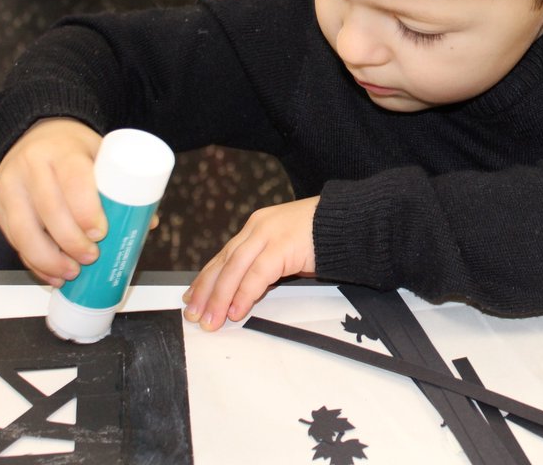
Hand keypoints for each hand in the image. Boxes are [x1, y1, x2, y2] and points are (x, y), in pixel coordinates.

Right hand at [0, 118, 105, 286]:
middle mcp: (32, 166)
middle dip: (70, 241)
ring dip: (49, 259)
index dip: (86, 211)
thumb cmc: (72, 150)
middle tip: (91, 258)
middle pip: (49, 209)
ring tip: (71, 273)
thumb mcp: (98, 154)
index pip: (73, 180)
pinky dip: (33, 262)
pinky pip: (13, 239)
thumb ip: (119, 185)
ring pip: (24, 230)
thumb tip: (147, 222)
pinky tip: (51, 274)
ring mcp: (10, 186)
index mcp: (62, 150)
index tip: (101, 233)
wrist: (34, 136)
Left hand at [182, 196, 318, 330]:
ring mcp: (269, 234)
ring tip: (212, 320)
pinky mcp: (283, 245)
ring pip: (234, 269)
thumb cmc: (324, 238)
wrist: (350, 222)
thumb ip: (266, 266)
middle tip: (194, 315)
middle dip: (206, 291)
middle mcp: (258, 228)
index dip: (206, 279)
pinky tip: (237, 310)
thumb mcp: (287, 251)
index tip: (192, 298)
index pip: (224, 256)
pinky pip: (257, 274)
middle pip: (224, 262)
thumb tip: (245, 293)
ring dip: (220, 297)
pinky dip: (244, 294)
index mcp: (257, 227)